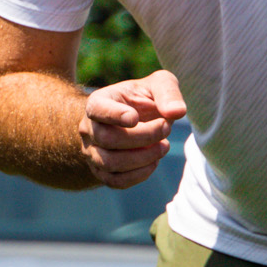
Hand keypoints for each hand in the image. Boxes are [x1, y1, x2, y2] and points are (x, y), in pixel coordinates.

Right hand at [79, 70, 185, 188]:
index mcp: (98, 102)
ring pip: (110, 163)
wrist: (135, 120)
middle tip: (166, 128)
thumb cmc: (145, 99)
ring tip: (164, 146)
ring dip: (142, 158)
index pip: (97, 109)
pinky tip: (154, 162)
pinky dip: (139, 175)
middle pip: (107, 139)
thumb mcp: (159, 85)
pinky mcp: (102, 171)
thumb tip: (177, 112)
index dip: (114, 115)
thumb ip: (168, 94)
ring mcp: (92, 152)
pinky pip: (116, 181)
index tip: (135, 118)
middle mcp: (89, 128)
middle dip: (143, 137)